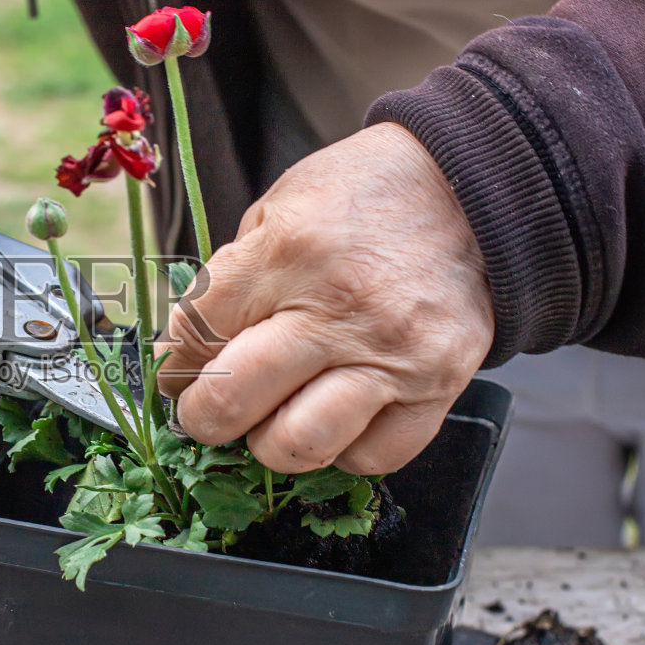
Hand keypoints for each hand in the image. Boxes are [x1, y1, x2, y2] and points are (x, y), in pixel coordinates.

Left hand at [154, 122, 493, 474]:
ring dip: (270, 444)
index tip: (178, 374)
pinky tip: (334, 418)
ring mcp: (392, 354)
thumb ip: (232, 281)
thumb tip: (186, 355)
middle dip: (202, 417)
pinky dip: (342, 450)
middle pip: (233, 399)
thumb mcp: (277, 210)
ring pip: (300, 443)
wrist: (470, 189)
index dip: (174, 366)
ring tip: (272, 419)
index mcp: (287, 253)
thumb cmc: (363, 197)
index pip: (196, 335)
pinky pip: (372, 456)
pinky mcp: (437, 386)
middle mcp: (338, 309)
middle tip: (206, 413)